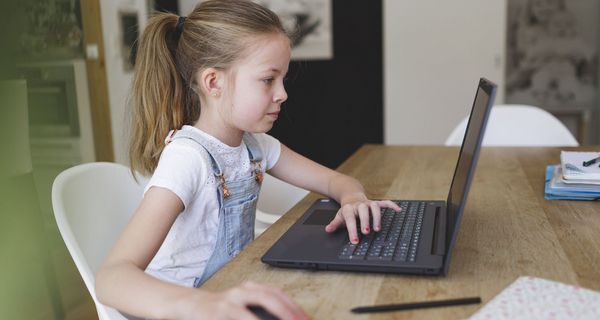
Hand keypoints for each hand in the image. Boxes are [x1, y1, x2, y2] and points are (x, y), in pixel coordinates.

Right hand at [179, 281, 308, 319]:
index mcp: (250, 289)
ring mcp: (228, 303)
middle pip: (269, 297)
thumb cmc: (219, 309)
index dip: (294, 306)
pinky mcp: (216, 313)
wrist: (189, 304)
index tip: (306, 318)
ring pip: (250, 313)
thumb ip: (260, 309)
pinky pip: (237, 319)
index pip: (277, 294)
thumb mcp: (241, 305)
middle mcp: (241, 292)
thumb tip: (287, 316)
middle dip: (287, 311)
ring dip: (271, 316)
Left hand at [325, 198, 401, 243]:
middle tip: (366, 232)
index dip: (352, 230)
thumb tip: (328, 230)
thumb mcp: (339, 217)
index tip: (354, 240)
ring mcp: (368, 203)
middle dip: (365, 221)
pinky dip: (392, 205)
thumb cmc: (347, 211)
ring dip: (377, 217)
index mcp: (349, 209)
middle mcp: (359, 205)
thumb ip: (335, 224)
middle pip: (363, 211)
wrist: (352, 197)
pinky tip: (398, 210)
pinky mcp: (376, 203)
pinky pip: (385, 203)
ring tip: (378, 228)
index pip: (350, 219)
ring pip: (374, 207)